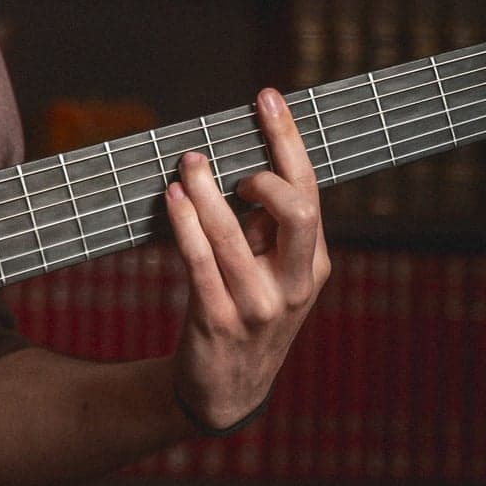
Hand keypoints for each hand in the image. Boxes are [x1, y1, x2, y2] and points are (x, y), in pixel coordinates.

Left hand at [164, 87, 329, 430]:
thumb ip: (264, 225)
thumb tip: (236, 157)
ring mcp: (259, 306)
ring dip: (209, 194)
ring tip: (188, 163)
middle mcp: (295, 282)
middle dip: (269, 170)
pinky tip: (173, 198)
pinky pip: (201, 266)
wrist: (225, 389)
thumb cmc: (245, 310)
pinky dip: (186, 226)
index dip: (288, 140)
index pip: (309, 190)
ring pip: (236, 237)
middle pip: (298, 212)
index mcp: (312, 262)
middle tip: (231, 157)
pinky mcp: (219, 321)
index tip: (267, 96)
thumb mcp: (270, 271)